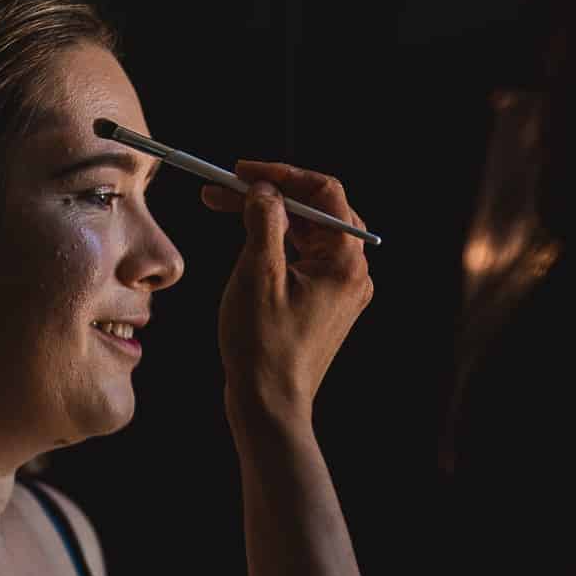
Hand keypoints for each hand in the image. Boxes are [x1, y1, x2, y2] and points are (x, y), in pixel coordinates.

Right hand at [206, 161, 373, 426]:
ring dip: (269, 215)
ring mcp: (341, 289)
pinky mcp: (325, 302)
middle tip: (224, 187)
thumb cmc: (263, 345)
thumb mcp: (258, 274)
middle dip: (271, 192)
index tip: (241, 170)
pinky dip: (276, 241)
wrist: (270, 404)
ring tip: (223, 205)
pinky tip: (247, 237)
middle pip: (317, 210)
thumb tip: (264, 188)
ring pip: (308, 232)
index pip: (325, 192)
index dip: (282, 173)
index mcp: (345, 261)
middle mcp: (352, 272)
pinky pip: (305, 256)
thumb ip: (263, 222)